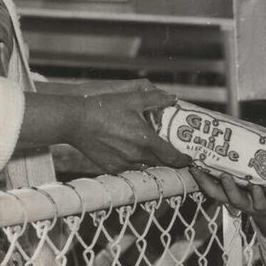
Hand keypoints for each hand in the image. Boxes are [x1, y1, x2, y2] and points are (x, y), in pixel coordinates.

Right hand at [70, 81, 190, 172]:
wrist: (75, 121)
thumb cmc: (104, 108)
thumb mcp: (132, 98)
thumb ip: (156, 99)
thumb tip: (173, 98)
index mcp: (146, 140)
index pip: (172, 157)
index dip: (183, 160)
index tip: (189, 159)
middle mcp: (137, 155)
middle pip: (160, 163)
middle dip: (168, 160)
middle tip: (173, 153)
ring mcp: (123, 164)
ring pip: (144, 166)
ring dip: (150, 160)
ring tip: (151, 150)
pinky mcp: (111, 168)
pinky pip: (129, 168)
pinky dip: (133, 161)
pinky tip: (131, 151)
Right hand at [189, 168, 265, 237]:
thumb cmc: (259, 190)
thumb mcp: (248, 178)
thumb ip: (240, 164)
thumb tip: (234, 137)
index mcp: (229, 191)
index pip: (210, 185)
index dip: (200, 178)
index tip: (192, 166)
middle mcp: (235, 198)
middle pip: (217, 194)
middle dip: (207, 183)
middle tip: (199, 170)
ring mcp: (249, 203)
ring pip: (236, 199)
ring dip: (229, 188)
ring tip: (225, 176)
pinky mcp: (263, 206)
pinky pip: (259, 202)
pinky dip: (257, 195)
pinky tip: (256, 186)